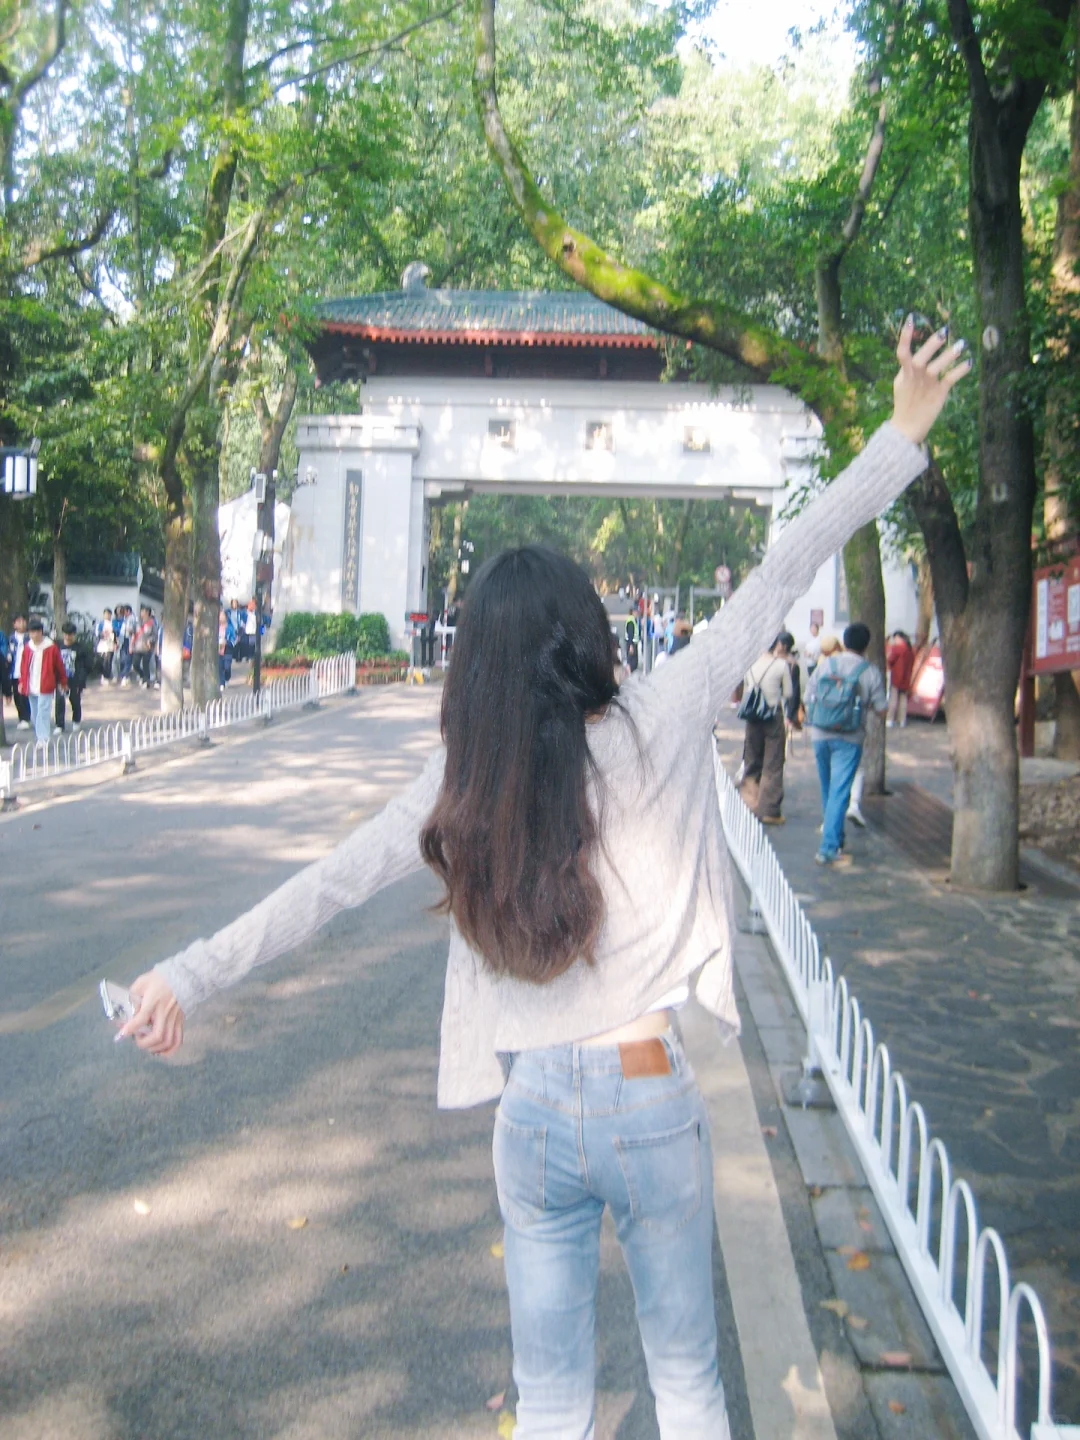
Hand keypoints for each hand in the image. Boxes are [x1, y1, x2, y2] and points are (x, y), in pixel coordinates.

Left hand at [118, 970, 184, 1055]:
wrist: (183, 976)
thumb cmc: (160, 979)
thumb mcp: (142, 983)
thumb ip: (133, 996)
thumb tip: (128, 1011)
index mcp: (154, 1002)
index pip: (142, 1018)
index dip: (130, 1029)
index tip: (121, 1035)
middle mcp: (165, 1013)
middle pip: (157, 1036)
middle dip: (143, 1043)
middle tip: (137, 1038)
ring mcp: (174, 1019)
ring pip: (167, 1042)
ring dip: (155, 1048)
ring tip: (147, 1044)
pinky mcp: (180, 1022)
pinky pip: (178, 1041)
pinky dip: (169, 1050)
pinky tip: (161, 1050)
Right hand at [890, 315, 971, 445]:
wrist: (907, 427)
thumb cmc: (905, 403)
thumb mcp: (902, 384)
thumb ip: (908, 368)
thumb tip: (913, 353)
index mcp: (904, 373)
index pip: (902, 352)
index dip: (906, 336)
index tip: (911, 319)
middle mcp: (915, 377)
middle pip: (922, 357)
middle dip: (932, 345)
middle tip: (944, 332)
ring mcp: (927, 385)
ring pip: (938, 367)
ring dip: (950, 355)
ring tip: (962, 345)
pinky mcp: (939, 393)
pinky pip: (951, 379)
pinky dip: (961, 370)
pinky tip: (969, 362)